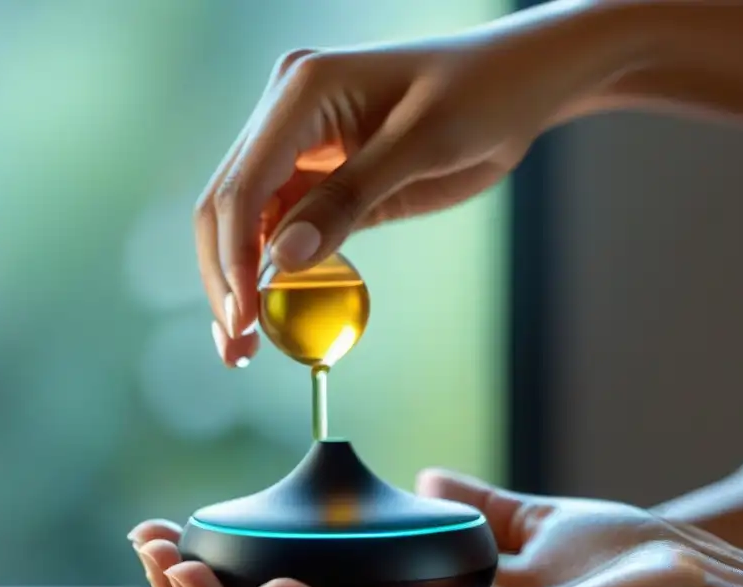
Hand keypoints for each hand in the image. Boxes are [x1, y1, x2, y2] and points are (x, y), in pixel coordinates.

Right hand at [196, 1, 635, 365]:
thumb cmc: (482, 92)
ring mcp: (300, 146)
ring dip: (240, 281)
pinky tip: (274, 310)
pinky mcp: (321, 175)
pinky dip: (274, 271)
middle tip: (236, 345)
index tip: (242, 317)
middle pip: (228, 205)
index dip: (234, 257)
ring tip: (244, 344)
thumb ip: (350, 199)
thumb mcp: (423, 143)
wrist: (517, 83)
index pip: (245, 184)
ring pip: (247, 221)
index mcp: (302, 92)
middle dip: (225, 278)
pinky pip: (283, 226)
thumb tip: (283, 261)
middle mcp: (286, 115)